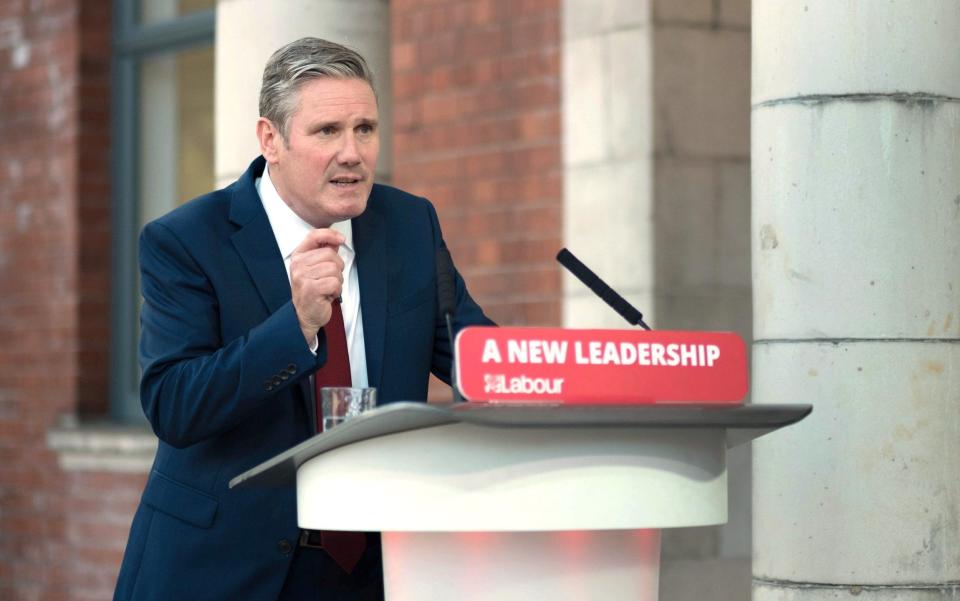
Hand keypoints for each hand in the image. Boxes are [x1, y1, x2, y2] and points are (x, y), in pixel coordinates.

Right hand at [290, 229, 344, 345]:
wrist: (305, 315)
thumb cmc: (313, 291)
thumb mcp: (316, 268)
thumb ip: (324, 252)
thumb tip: (336, 240)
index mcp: (298, 256)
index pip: (314, 236)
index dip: (330, 234)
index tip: (341, 239)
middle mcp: (298, 265)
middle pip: (329, 254)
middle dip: (337, 267)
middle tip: (330, 279)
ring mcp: (302, 277)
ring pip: (334, 269)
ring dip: (337, 280)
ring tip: (327, 288)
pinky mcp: (311, 289)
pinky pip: (335, 282)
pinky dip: (337, 290)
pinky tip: (328, 295)